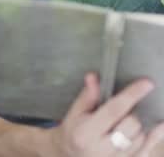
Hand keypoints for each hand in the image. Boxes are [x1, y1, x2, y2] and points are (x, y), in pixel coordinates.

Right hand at [46, 73, 163, 156]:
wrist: (70, 155)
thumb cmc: (73, 132)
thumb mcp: (74, 113)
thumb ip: (87, 96)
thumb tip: (93, 77)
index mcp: (85, 133)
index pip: (113, 110)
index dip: (131, 95)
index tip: (146, 83)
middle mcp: (100, 149)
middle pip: (131, 124)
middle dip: (131, 113)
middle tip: (122, 111)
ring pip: (141, 137)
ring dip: (138, 126)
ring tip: (126, 122)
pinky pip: (147, 149)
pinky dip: (155, 136)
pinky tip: (159, 125)